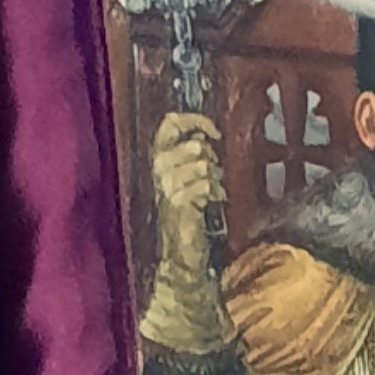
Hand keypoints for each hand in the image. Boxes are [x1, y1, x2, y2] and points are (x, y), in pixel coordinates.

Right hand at [151, 110, 224, 279]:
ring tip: (211, 193)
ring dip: (215, 178)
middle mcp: (158, 170)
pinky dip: (216, 193)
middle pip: (195, 145)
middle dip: (212, 159)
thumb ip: (194, 155)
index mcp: (158, 159)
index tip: (214, 132)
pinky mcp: (178, 203)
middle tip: (211, 177)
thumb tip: (208, 135)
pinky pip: (205, 184)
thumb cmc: (188, 214)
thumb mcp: (189, 178)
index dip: (194, 121)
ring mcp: (166, 187)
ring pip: (203, 164)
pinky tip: (213, 202)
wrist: (181, 253)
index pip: (169, 125)